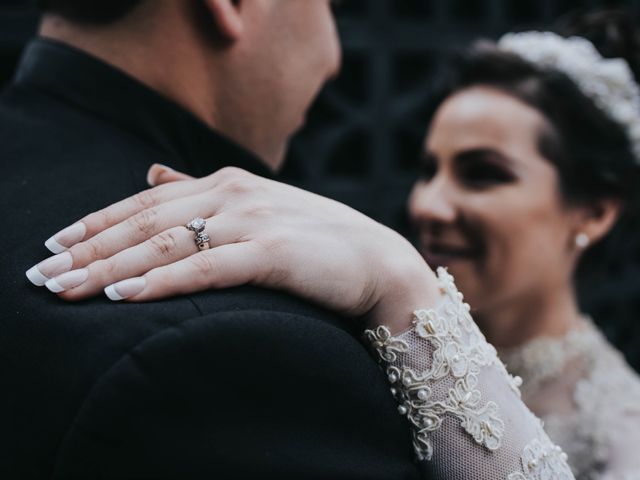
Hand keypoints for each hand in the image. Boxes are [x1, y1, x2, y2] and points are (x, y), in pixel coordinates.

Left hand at [28, 166, 439, 330]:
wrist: (378, 261)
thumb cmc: (317, 239)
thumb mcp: (256, 206)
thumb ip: (202, 190)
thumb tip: (152, 172)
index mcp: (227, 183)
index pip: (146, 202)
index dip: (98, 222)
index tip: (57, 243)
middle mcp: (233, 195)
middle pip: (146, 223)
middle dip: (90, 249)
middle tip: (44, 273)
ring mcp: (252, 221)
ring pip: (167, 244)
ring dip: (111, 267)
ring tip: (67, 288)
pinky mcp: (271, 254)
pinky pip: (205, 267)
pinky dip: (163, 281)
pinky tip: (126, 294)